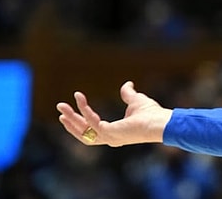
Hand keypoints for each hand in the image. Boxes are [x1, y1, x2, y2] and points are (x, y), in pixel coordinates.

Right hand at [57, 81, 171, 146]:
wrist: (161, 122)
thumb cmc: (152, 114)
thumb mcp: (136, 100)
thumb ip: (128, 93)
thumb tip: (128, 84)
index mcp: (114, 132)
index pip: (92, 129)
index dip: (80, 120)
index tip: (70, 108)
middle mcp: (109, 138)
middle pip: (83, 132)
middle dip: (70, 120)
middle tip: (60, 107)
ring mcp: (109, 138)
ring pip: (83, 131)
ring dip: (71, 119)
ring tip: (61, 107)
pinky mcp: (110, 133)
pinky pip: (92, 122)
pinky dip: (85, 111)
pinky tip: (80, 100)